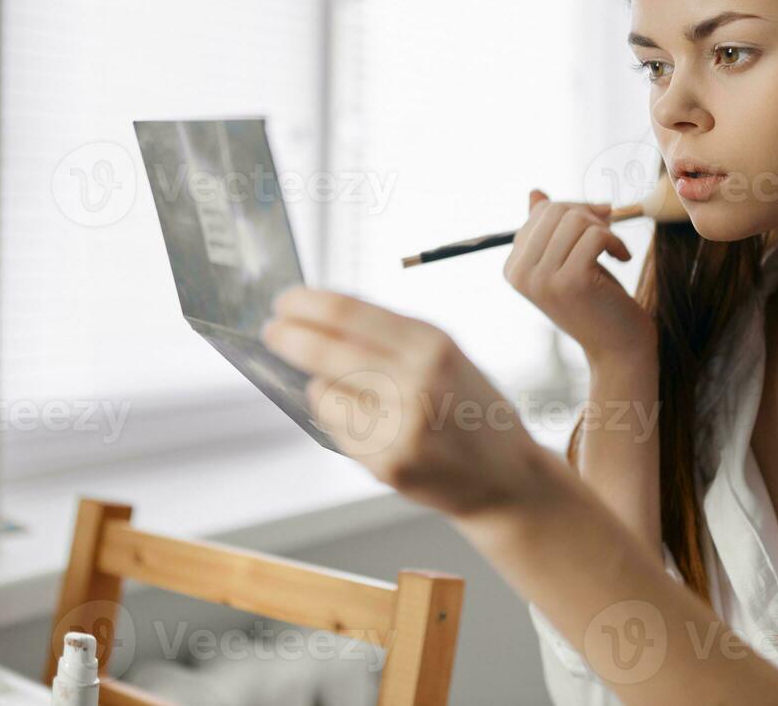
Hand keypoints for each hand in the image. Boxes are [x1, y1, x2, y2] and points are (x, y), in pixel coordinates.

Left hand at [260, 288, 547, 518]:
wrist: (506, 477)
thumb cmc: (469, 407)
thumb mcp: (444, 354)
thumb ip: (389, 336)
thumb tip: (319, 317)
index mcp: (432, 344)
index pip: (349, 313)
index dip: (307, 304)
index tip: (285, 300)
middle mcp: (416, 382)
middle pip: (326, 350)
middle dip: (289, 338)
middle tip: (271, 331)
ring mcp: (400, 427)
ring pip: (324, 393)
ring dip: (321, 387)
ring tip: (352, 394)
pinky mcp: (387, 463)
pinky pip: (337, 430)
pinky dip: (340, 421)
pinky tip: (371, 424)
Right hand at [503, 189, 655, 367]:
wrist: (618, 346)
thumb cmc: (595, 300)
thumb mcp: (567, 260)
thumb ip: (548, 230)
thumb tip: (534, 193)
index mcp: (513, 268)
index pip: (540, 212)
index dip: (574, 210)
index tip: (598, 224)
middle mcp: (520, 274)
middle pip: (556, 211)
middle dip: (588, 214)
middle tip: (608, 233)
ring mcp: (543, 279)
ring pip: (575, 220)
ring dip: (604, 229)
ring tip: (613, 248)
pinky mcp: (571, 282)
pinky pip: (595, 235)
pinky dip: (615, 242)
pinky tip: (622, 258)